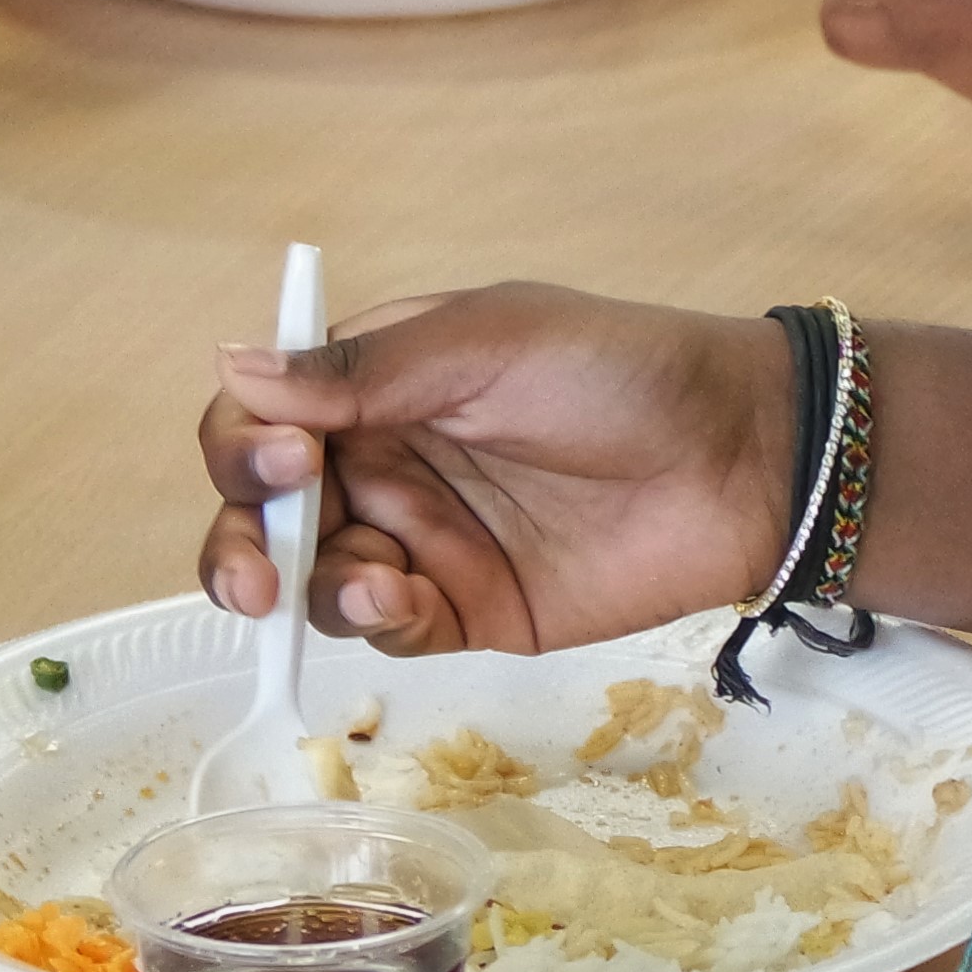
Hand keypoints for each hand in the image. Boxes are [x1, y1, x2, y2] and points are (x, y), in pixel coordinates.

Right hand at [199, 286, 789, 654]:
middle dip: (242, 547)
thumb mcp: (489, 342)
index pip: (265, 417)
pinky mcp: (467, 610)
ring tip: (379, 582)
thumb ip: (364, 370)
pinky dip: (377, 623)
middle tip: (256, 577)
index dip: (247, 446)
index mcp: (379, 383)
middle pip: (268, 514)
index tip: (284, 462)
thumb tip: (231, 364)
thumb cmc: (620, 370)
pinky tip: (407, 602)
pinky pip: (387, 629)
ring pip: (315, 581)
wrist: (740, 459)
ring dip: (313, 588)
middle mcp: (386, 461)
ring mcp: (424, 540)